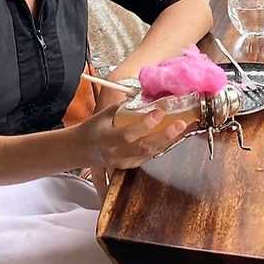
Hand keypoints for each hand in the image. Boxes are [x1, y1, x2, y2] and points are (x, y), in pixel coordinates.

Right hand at [76, 103, 190, 169]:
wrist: (81, 149)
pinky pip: (148, 157)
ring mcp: (123, 162)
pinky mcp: (129, 166)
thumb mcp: (103, 115)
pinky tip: (173, 138)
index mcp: (107, 139)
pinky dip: (161, 147)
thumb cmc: (93, 128)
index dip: (145, 124)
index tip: (160, 111)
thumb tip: (145, 97)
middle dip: (165, 136)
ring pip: (149, 154)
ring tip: (182, 129)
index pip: (129, 133)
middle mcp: (116, 153)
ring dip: (168, 141)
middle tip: (181, 123)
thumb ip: (123, 108)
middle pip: (144, 147)